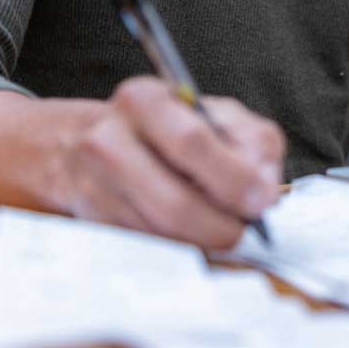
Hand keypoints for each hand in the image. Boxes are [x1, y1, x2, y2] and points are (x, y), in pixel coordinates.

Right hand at [55, 77, 284, 249]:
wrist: (85, 140)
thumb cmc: (169, 128)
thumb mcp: (218, 116)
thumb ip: (253, 143)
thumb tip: (263, 193)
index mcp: (145, 99)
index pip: (192, 142)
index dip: (233, 179)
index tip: (261, 202)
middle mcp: (109, 138)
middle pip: (173, 204)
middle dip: (219, 226)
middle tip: (243, 230)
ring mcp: (93, 183)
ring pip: (161, 235)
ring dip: (200, 240)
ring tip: (217, 226)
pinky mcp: (91, 221)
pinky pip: (145, 248)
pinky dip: (176, 247)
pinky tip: (186, 230)